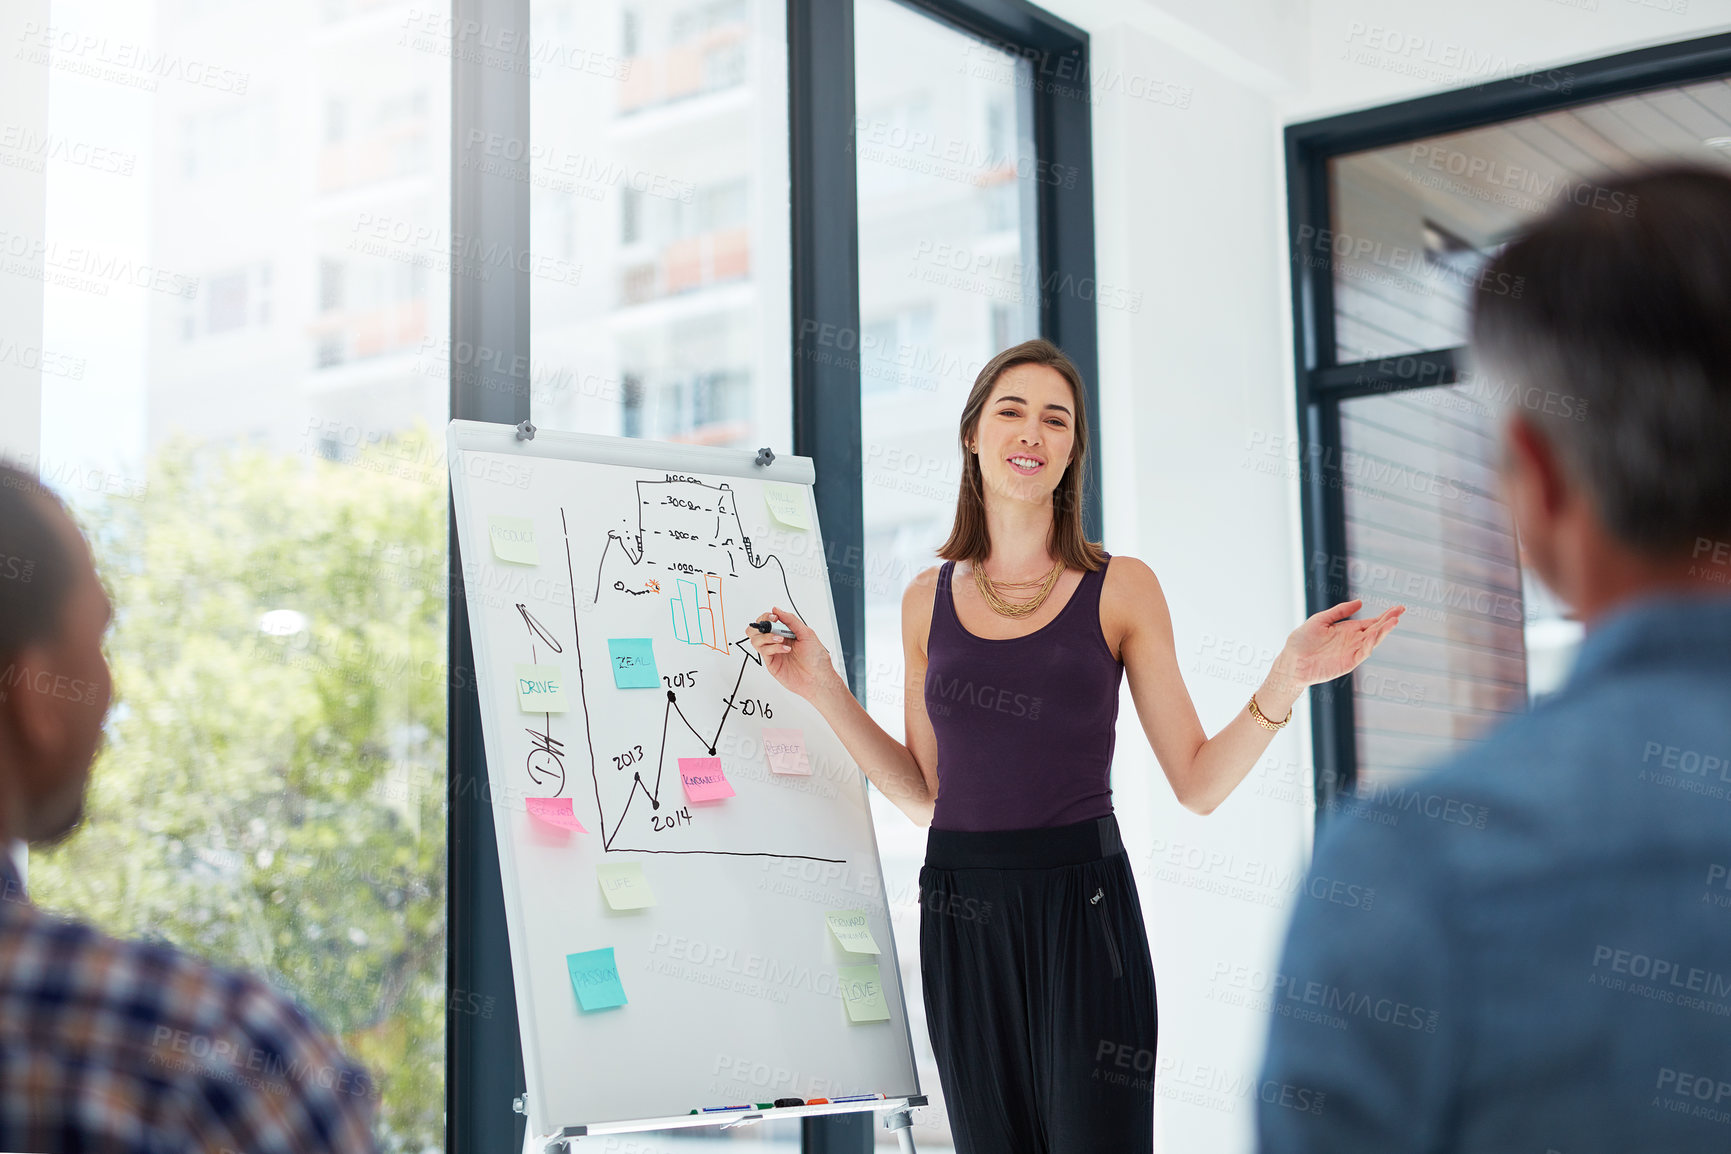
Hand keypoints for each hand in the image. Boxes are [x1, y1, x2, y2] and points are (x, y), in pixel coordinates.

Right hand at [747, 607, 840, 701]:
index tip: (774, 617)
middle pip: (756, 630)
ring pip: (756, 640)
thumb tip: (777, 610)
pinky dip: (774, 647)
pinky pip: (764, 651)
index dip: (767, 617)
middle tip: (772, 626)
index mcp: (786, 633)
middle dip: (761, 625)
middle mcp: (777, 642)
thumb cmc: (816, 659)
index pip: (768, 621)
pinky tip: (786, 649)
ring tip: (781, 639)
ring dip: (767, 636)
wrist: (818, 678)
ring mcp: (773, 653)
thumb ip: (791, 620)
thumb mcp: (807, 633)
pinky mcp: (771, 663)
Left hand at [1281, 599, 1403, 687]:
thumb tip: (1360, 602)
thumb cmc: (1302, 640)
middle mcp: (1353, 641)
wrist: (1292, 661)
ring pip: (1373, 641)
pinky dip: (1370, 644)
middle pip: (1376, 630)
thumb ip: (1339, 611)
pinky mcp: (1348, 663)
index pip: (1371, 622)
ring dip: (1383, 632)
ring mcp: (1352, 652)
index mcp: (1347, 630)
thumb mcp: (1320, 620)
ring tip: (1393, 621)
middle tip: (1401, 611)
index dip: (1385, 616)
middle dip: (1388, 621)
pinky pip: (1363, 653)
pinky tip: (1374, 634)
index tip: (1398, 608)